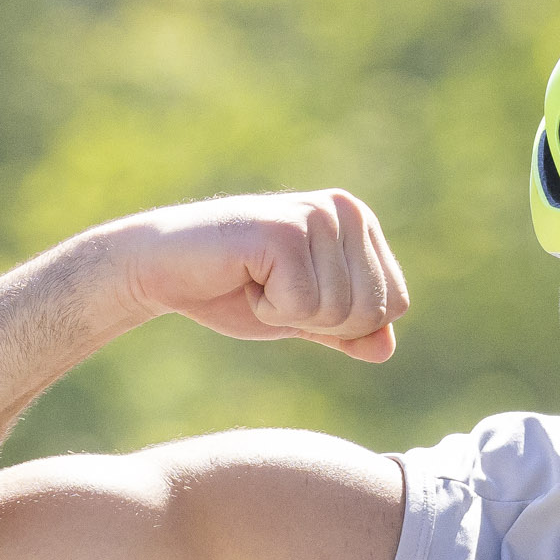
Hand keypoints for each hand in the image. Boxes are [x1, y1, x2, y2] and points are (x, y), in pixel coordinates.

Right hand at [103, 191, 411, 362]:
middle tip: (274, 291)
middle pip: (371, 311)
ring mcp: (316, 215)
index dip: (345, 324)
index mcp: (359, 222)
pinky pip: (301, 305)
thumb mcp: (300, 316)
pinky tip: (243, 279)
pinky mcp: (284, 231)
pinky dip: (267, 309)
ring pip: (336, 311)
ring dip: (287, 314)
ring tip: (256, 282)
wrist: (165, 270)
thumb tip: (386, 349)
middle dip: (318, 321)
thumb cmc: (232, 289)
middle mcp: (346, 209)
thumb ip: (345, 331)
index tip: (298, 297)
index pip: (394, 303)